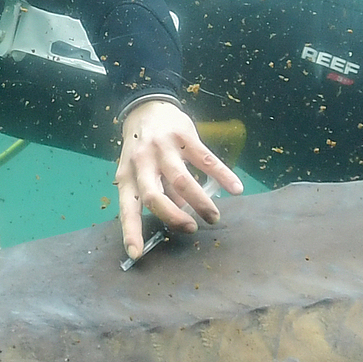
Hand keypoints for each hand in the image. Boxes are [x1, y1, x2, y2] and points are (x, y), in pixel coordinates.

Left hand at [114, 99, 242, 260]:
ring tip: (213, 217)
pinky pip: (206, 159)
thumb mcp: (140, 170)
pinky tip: (235, 188)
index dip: (131, 231)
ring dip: (200, 201)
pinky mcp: (185, 137)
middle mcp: (142, 162)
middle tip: (191, 229)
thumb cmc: (142, 148)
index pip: (127, 208)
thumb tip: (177, 216)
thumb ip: (158, 192)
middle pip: (153, 195)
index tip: (137, 254)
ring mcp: (163, 148)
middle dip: (173, 216)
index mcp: (127, 175)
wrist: (147, 106)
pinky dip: (222, 175)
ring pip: (182, 180)